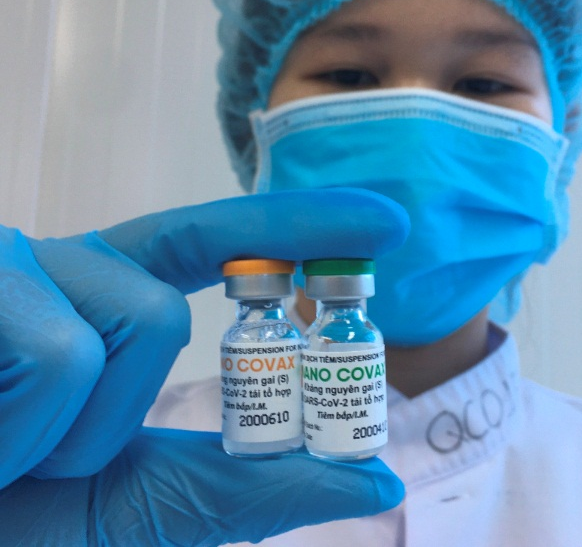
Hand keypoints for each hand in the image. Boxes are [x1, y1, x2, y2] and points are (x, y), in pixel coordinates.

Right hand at [0, 188, 408, 543]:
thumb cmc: (10, 522)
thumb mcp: (138, 512)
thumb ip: (250, 486)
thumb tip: (378, 469)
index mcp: (92, 305)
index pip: (211, 245)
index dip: (297, 225)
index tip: (385, 222)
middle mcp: (48, 269)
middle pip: (163, 312)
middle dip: (110, 420)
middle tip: (26, 466)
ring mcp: (1, 266)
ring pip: (110, 335)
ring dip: (56, 441)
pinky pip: (49, 355)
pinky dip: (16, 438)